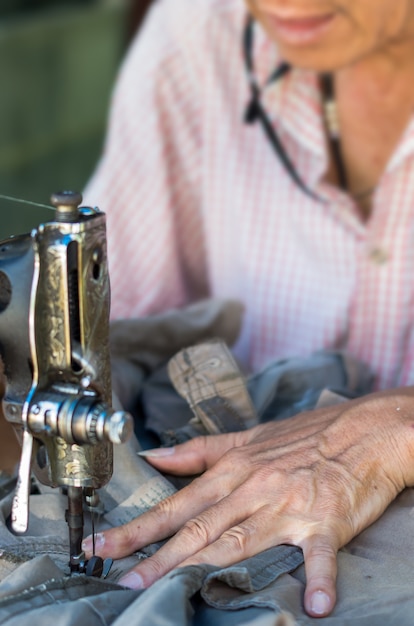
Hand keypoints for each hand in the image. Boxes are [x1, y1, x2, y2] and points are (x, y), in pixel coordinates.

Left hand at [83, 388, 413, 616]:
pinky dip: (318, 577)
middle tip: (121, 581)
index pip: (178, 503)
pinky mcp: (327, 521)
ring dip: (205, 569)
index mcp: (235, 470)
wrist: (364, 429)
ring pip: (239, 541)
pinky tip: (314, 605)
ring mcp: (289, 506)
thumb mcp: (249, 437)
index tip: (103, 546)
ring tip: (171, 594)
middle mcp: (255, 488)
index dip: (139, 527)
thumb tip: (156, 456)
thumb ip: (200, 451)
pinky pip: (320, 553)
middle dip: (156, 556)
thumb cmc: (305, 435)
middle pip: (199, 527)